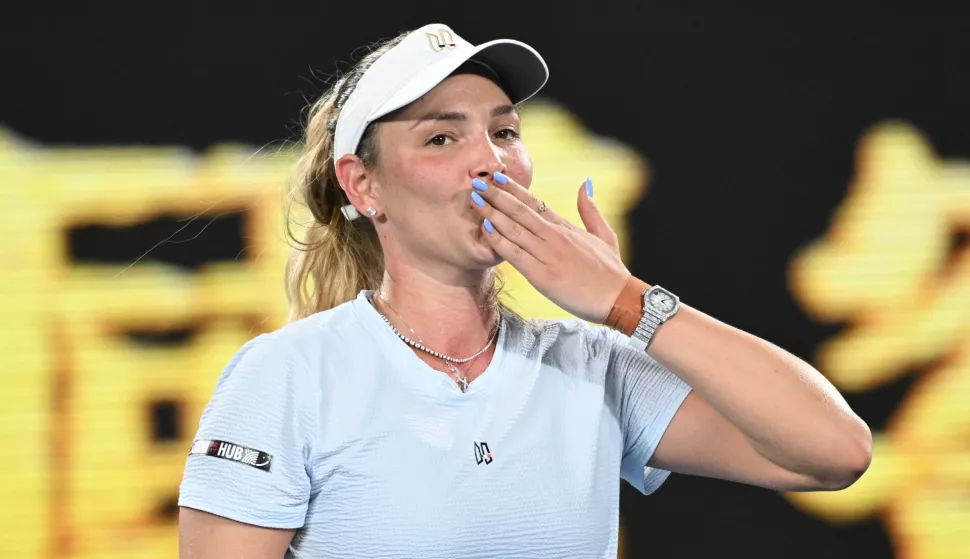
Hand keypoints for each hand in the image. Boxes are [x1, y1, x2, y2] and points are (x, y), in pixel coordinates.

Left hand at [470, 172, 631, 323]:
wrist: (619, 299)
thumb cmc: (611, 271)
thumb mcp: (604, 235)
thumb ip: (591, 209)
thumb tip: (586, 183)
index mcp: (566, 227)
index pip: (534, 202)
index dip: (513, 189)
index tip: (496, 177)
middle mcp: (554, 237)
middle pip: (520, 211)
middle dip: (496, 195)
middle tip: (477, 182)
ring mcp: (547, 255)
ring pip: (514, 229)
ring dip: (492, 213)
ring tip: (475, 200)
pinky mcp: (542, 275)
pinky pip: (515, 255)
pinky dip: (499, 241)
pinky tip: (485, 230)